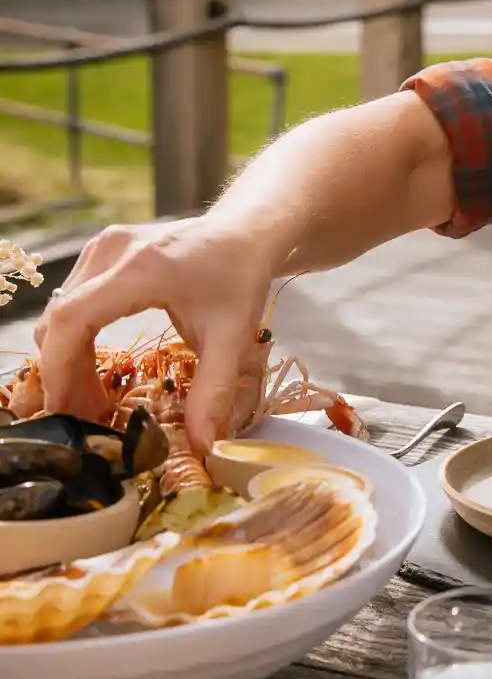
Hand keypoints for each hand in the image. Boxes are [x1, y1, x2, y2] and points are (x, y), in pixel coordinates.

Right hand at [33, 217, 277, 452]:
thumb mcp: (232, 337)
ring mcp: (103, 248)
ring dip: (69, 358)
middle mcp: (112, 252)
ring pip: (62, 311)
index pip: (73, 317)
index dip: (58, 366)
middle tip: (84, 417)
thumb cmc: (240, 278)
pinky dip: (78, 338)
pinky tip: (98, 369)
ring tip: (94, 401)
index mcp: (140, 269)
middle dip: (64, 372)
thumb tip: (203, 447)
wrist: (245, 232)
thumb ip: (213, 391)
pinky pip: (74, 300)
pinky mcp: (103, 253)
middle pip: (60, 318)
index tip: (63, 408)